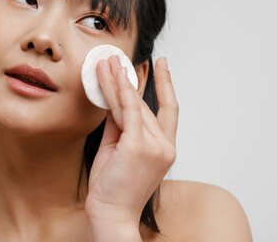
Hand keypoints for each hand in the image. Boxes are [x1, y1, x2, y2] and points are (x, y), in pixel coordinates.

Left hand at [85, 56, 178, 226]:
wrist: (110, 215)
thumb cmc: (113, 188)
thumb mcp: (118, 150)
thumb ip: (119, 125)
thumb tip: (112, 99)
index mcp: (165, 148)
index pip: (169, 109)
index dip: (166, 84)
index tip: (162, 64)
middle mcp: (165, 146)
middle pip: (144, 105)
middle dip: (127, 80)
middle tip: (114, 59)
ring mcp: (155, 147)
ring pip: (135, 105)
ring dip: (119, 80)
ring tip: (107, 61)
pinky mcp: (138, 147)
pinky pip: (128, 112)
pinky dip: (120, 92)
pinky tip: (111, 76)